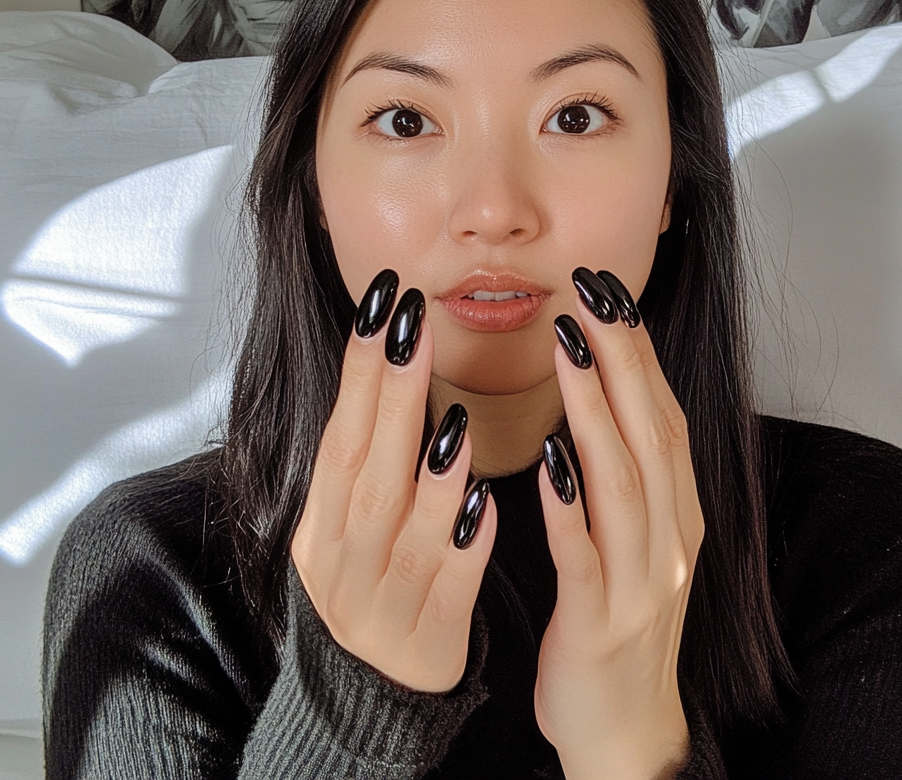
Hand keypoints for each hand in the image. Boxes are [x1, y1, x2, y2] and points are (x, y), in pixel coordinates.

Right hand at [291, 269, 496, 692]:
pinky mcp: (428, 639)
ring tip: (454, 423)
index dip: (358, 371)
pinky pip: (448, 590)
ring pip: (405, 534)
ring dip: (431, 476)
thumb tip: (387, 361)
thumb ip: (366, 455)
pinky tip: (485, 508)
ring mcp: (382, 603)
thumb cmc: (370, 580)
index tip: (383, 305)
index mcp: (320, 524)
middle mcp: (342, 561)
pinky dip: (464, 548)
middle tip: (414, 329)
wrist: (368, 692)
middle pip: (367, 473)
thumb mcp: (347, 520)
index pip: (338, 435)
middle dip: (390, 398)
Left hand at [534, 267, 703, 779]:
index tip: (607, 293)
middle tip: (592, 295)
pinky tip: (548, 463)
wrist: (625, 726)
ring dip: (596, 410)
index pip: (661, 414)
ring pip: (622, 480)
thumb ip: (625, 471)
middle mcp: (670, 536)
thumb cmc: (620, 617)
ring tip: (570, 349)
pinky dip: (570, 505)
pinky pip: (584, 556)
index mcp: (677, 511)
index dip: (638, 351)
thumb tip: (601, 393)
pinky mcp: (602, 620)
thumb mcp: (638, 537)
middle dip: (622, 357)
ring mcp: (642, 579)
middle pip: (650, 432)